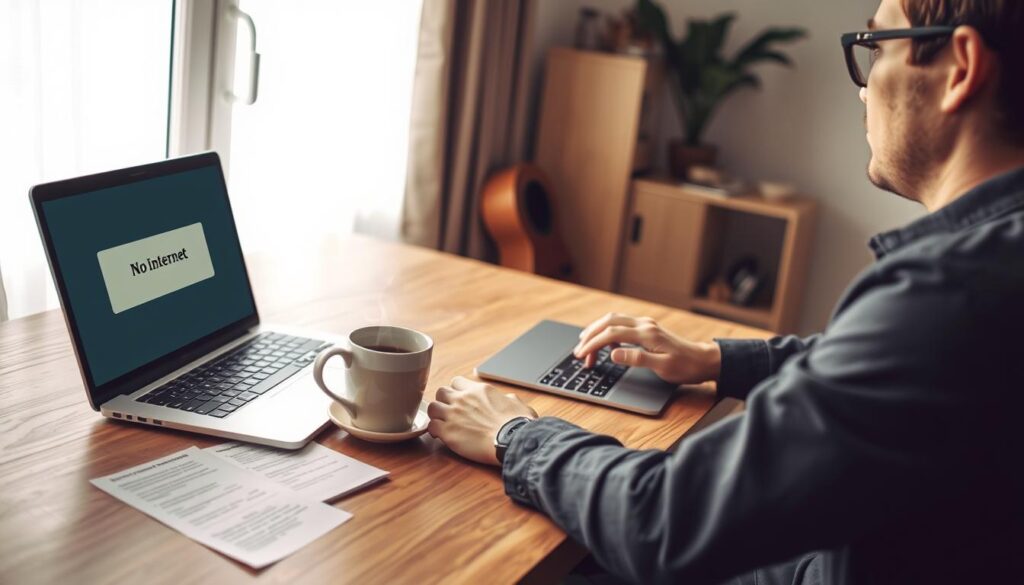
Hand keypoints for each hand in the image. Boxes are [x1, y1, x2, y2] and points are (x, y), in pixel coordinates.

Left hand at [427, 376, 537, 465]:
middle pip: (441, 392)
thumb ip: (507, 398)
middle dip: (444, 401)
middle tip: (450, 412)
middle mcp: (463, 399)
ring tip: (442, 423)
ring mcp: (453, 415)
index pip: (456, 381)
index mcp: (479, 390)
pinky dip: (434, 430)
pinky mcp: (447, 432)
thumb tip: (508, 399)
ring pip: (432, 407)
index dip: (457, 390)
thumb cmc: (517, 424)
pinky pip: (431, 426)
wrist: (511, 440)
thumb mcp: (516, 403)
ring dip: (436, 415)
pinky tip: (440, 435)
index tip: (460, 399)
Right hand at [573, 312, 720, 384]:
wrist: (703, 361)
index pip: (611, 334)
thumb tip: (614, 353)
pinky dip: (608, 332)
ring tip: (586, 347)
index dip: (593, 344)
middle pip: (608, 322)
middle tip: (578, 351)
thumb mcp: (663, 367)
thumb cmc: (685, 366)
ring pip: (613, 320)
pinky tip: (606, 345)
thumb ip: (637, 359)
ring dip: (597, 331)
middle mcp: (644, 325)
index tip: (581, 355)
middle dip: (590, 335)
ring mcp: (646, 325)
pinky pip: (622, 325)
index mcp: (646, 333)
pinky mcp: (647, 329)